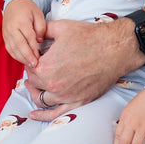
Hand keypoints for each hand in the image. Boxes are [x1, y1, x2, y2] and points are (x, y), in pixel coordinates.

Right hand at [2, 0, 46, 68]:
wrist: (14, 3)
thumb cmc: (28, 9)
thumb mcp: (38, 14)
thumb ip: (41, 27)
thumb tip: (39, 41)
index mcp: (21, 21)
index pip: (28, 37)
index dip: (34, 49)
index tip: (40, 57)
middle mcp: (12, 28)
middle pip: (19, 45)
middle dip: (27, 56)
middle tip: (35, 65)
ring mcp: (7, 33)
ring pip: (13, 49)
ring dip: (21, 58)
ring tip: (30, 65)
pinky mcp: (5, 37)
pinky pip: (9, 49)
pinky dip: (16, 56)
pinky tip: (23, 60)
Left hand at [24, 17, 144, 121]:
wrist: (116, 48)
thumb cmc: (90, 37)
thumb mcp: (61, 28)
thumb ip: (42, 31)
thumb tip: (33, 34)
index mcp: (45, 67)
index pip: (28, 68)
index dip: (29, 61)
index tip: (33, 57)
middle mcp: (53, 84)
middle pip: (34, 84)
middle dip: (32, 75)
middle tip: (35, 69)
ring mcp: (66, 96)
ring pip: (41, 99)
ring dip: (35, 92)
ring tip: (34, 86)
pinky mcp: (78, 102)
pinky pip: (56, 114)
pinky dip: (43, 116)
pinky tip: (34, 115)